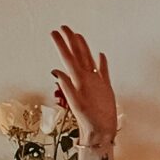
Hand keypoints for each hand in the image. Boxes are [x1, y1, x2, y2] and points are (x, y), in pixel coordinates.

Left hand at [50, 26, 117, 149]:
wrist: (101, 132)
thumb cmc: (89, 121)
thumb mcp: (77, 105)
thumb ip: (67, 88)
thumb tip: (56, 71)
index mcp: (78, 81)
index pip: (68, 58)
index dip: (61, 45)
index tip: (55, 32)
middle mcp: (85, 79)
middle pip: (77, 55)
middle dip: (70, 41)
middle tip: (64, 27)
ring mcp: (95, 82)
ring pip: (89, 60)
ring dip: (83, 47)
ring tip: (78, 35)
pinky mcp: (105, 88)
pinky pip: (103, 71)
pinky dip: (101, 62)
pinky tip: (100, 55)